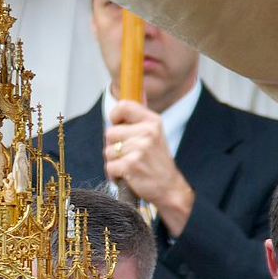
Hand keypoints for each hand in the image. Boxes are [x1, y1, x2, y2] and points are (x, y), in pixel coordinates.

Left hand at [103, 100, 194, 235]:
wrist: (169, 188)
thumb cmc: (156, 161)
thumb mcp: (153, 133)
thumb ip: (139, 117)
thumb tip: (134, 90)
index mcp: (152, 121)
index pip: (123, 106)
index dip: (114, 116)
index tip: (117, 125)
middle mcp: (147, 132)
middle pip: (109, 133)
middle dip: (113, 146)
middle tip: (128, 154)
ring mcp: (139, 149)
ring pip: (107, 151)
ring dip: (114, 161)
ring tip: (130, 166)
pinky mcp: (131, 165)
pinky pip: (109, 166)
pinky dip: (114, 174)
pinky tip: (127, 176)